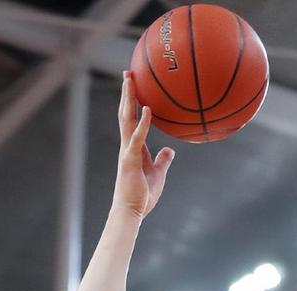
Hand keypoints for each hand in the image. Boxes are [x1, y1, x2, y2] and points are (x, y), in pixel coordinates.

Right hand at [111, 72, 174, 218]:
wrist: (131, 211)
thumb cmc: (143, 196)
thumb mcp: (158, 174)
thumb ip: (163, 160)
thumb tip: (170, 150)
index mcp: (132, 147)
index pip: (130, 119)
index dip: (132, 102)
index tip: (133, 85)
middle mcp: (127, 145)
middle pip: (125, 113)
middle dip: (127, 93)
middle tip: (128, 72)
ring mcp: (127, 151)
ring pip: (126, 119)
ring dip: (129, 99)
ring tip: (131, 80)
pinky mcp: (130, 159)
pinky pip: (138, 137)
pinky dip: (143, 122)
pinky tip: (148, 109)